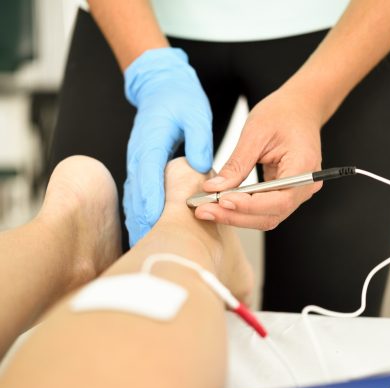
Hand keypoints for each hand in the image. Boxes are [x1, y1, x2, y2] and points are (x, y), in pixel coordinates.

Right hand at [123, 48, 212, 245]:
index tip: (154, 223)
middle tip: (150, 244)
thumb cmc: (179, 99)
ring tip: (145, 243)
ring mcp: (137, 161)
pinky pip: (137, 192)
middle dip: (142, 219)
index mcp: (151, 143)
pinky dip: (139, 210)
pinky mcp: (141, 165)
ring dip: (138, 219)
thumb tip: (202, 167)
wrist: (160, 86)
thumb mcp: (195, 114)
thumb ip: (198, 140)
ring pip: (133, 196)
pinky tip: (145, 226)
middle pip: (137, 193)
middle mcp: (139, 155)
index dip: (150, 201)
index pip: (148, 177)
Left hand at [196, 87, 322, 229]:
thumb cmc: (282, 113)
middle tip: (204, 211)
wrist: (299, 108)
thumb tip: (214, 188)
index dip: (249, 205)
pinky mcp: (284, 193)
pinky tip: (220, 205)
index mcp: (304, 167)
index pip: (279, 200)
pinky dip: (241, 209)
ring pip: (265, 217)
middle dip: (235, 216)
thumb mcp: (255, 133)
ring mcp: (296, 193)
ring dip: (235, 217)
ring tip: (208, 210)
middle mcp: (304, 186)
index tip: (221, 200)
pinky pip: (263, 209)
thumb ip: (236, 164)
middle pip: (271, 215)